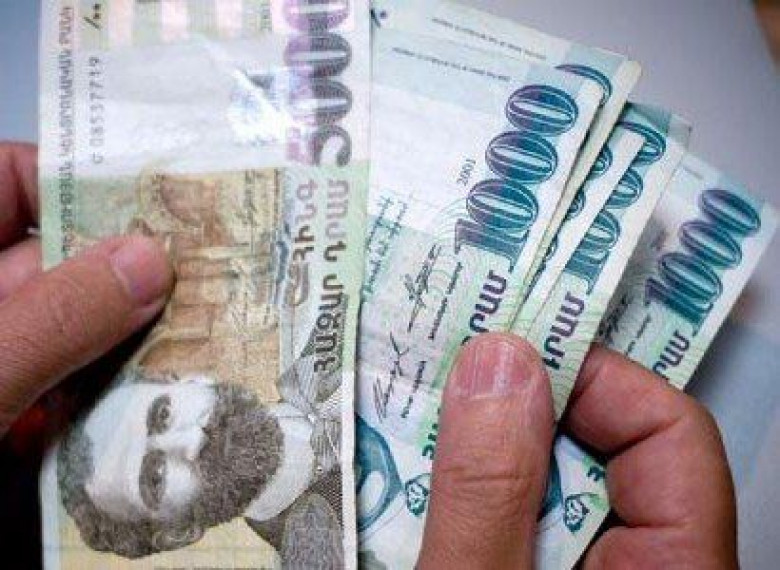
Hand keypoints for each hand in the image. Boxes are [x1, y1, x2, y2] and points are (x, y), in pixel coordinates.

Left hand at [0, 142, 173, 437]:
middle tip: (206, 281)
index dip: (79, 182)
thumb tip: (151, 262)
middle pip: (50, 255)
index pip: (5, 178)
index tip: (160, 213)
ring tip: (192, 342)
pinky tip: (127, 408)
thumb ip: (51, 319)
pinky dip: (89, 390)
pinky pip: (53, 378)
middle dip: (122, 271)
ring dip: (118, 337)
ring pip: (62, 322)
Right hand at [416, 333, 736, 568]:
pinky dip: (472, 498)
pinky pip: (518, 522)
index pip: (671, 434)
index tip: (505, 353)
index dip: (594, 376)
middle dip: (519, 407)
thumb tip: (497, 359)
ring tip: (417, 432)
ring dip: (483, 456)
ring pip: (550, 486)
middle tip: (444, 378)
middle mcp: (641, 569)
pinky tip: (420, 491)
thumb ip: (488, 490)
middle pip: (604, 450)